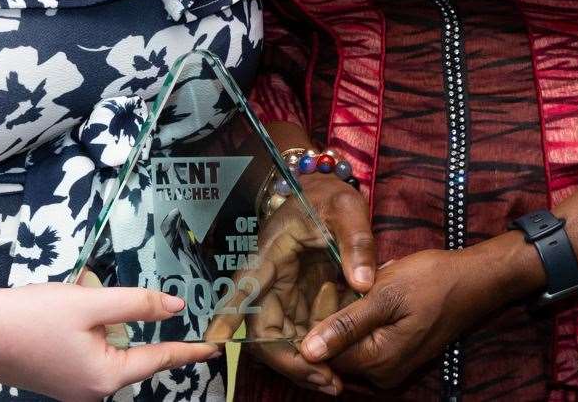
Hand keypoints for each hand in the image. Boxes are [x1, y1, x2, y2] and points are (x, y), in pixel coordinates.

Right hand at [0, 283, 218, 401]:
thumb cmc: (32, 316)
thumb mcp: (90, 302)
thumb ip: (137, 304)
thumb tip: (175, 308)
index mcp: (106, 376)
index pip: (158, 359)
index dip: (187, 349)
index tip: (214, 347)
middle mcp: (92, 389)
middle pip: (127, 349)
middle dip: (116, 317)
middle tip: (85, 295)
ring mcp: (72, 387)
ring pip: (103, 345)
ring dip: (92, 318)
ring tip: (61, 300)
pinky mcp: (56, 378)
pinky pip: (83, 349)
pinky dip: (79, 327)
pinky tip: (54, 310)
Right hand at [229, 174, 375, 395]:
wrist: (327, 195)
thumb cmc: (329, 197)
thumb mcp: (346, 209)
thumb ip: (356, 243)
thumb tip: (362, 284)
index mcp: (272, 252)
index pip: (245, 286)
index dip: (228, 315)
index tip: (215, 343)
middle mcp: (271, 278)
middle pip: (263, 326)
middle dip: (287, 359)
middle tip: (323, 380)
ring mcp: (283, 292)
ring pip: (279, 337)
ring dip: (301, 363)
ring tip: (332, 382)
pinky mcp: (297, 300)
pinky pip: (299, 333)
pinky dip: (313, 352)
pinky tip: (335, 368)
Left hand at [299, 240, 528, 392]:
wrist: (473, 281)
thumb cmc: (431, 281)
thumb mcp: (384, 295)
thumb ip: (345, 326)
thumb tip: (307, 351)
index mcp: (377, 362)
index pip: (324, 356)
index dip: (317, 323)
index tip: (324, 290)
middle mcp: (382, 375)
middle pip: (336, 354)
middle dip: (331, 321)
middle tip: (339, 286)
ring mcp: (391, 368)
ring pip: (349, 347)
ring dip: (345, 320)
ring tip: (357, 290)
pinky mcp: (396, 357)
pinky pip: (364, 343)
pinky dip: (360, 323)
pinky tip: (368, 299)